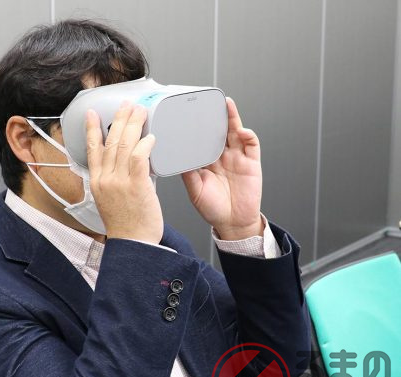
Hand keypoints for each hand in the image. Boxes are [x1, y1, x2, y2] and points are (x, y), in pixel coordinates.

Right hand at [86, 101, 163, 243]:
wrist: (132, 244)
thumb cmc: (125, 225)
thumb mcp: (109, 200)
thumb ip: (113, 180)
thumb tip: (126, 162)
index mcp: (97, 182)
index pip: (92, 149)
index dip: (92, 128)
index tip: (92, 114)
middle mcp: (106, 179)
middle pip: (110, 141)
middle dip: (119, 119)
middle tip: (127, 105)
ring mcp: (120, 182)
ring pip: (125, 145)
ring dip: (133, 124)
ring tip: (141, 111)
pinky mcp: (137, 186)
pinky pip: (140, 158)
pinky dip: (145, 144)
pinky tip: (151, 136)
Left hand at [181, 97, 262, 239]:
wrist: (232, 223)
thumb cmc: (212, 208)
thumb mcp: (195, 190)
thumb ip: (188, 174)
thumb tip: (177, 159)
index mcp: (206, 160)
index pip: (201, 138)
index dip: (197, 126)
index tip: (187, 114)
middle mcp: (222, 156)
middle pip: (219, 130)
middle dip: (215, 115)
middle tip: (208, 100)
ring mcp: (237, 158)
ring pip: (235, 132)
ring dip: (232, 118)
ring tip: (227, 105)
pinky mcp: (252, 163)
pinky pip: (252, 145)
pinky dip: (247, 136)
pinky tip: (242, 131)